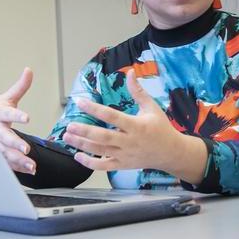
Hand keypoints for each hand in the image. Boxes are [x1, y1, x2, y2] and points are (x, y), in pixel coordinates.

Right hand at [0, 68, 35, 173]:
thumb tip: (29, 70)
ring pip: (5, 153)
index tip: (28, 117)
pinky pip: (6, 162)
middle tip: (26, 148)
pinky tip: (30, 170)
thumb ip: (20, 87)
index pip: (8, 113)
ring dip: (18, 160)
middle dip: (15, 143)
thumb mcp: (6, 98)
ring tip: (32, 165)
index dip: (17, 115)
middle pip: (4, 137)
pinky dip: (17, 167)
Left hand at [63, 70, 206, 182]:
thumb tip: (130, 72)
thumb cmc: (161, 127)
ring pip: (100, 151)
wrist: (171, 152)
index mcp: (137, 125)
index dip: (94, 109)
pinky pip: (103, 166)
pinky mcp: (123, 165)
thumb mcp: (152, 107)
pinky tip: (77, 156)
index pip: (112, 116)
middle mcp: (129, 141)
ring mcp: (125, 155)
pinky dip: (89, 163)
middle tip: (69, 125)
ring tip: (67, 137)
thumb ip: (138, 91)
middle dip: (84, 131)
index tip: (81, 102)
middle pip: (103, 137)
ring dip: (82, 145)